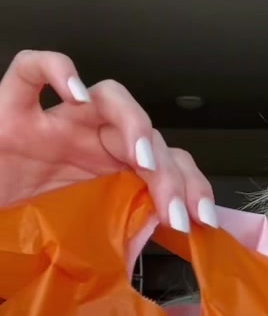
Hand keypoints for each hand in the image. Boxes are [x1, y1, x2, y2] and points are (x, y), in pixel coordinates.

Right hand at [0, 50, 217, 229]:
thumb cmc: (24, 225)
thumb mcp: (84, 238)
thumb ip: (125, 232)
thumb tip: (173, 247)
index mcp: (111, 167)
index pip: (168, 160)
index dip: (191, 185)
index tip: (201, 219)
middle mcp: (91, 137)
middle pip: (149, 133)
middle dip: (169, 172)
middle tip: (174, 211)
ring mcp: (54, 122)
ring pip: (109, 97)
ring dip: (135, 124)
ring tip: (142, 159)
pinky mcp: (9, 111)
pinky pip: (32, 68)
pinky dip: (56, 70)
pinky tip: (75, 93)